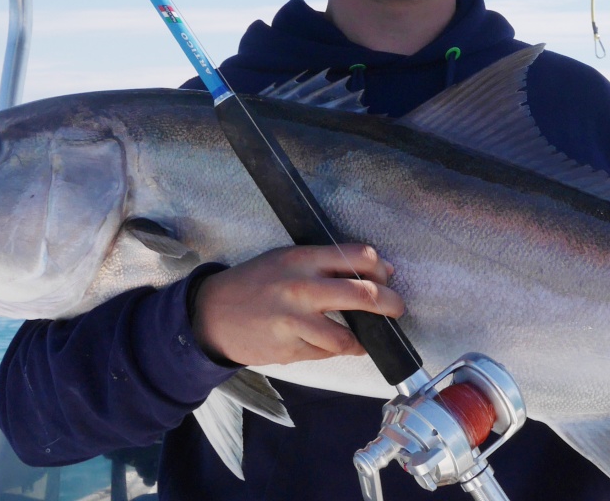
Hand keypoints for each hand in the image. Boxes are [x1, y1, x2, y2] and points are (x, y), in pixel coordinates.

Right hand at [192, 244, 403, 366]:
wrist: (212, 314)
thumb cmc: (254, 284)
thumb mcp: (287, 259)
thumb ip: (326, 263)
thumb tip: (377, 271)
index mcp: (303, 259)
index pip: (359, 257)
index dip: (381, 269)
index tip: (387, 278)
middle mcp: (301, 288)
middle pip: (364, 295)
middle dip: (391, 305)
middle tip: (396, 310)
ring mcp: (295, 321)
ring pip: (347, 337)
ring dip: (362, 340)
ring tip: (364, 337)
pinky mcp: (289, 348)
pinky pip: (325, 353)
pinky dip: (335, 351)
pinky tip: (332, 344)